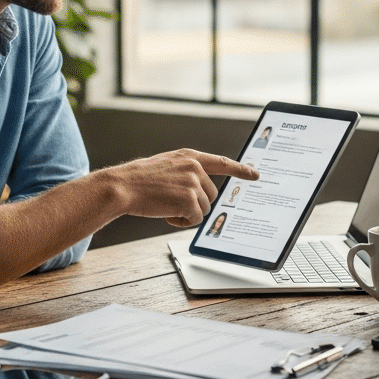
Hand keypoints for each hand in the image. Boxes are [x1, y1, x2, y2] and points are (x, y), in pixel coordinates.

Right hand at [100, 149, 258, 227]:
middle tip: (172, 203)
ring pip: (204, 209)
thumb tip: (200, 191)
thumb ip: (185, 172)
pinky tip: (166, 214)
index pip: (222, 162)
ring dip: (187, 213)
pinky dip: (181, 221)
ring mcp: (194, 182)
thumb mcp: (166, 166)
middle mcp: (195, 167)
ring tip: (165, 206)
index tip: (255, 174)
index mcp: (189, 156)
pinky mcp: (190, 199)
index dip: (240, 169)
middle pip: (211, 195)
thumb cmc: (139, 180)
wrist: (123, 186)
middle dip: (195, 204)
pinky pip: (195, 219)